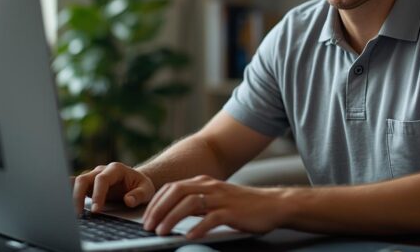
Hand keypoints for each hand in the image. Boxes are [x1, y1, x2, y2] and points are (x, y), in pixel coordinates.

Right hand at [72, 162, 155, 214]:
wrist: (137, 183)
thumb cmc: (141, 186)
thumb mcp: (147, 190)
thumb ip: (138, 195)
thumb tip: (128, 200)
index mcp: (116, 169)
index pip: (102, 179)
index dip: (97, 194)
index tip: (96, 210)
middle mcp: (102, 170)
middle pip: (84, 179)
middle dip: (79, 196)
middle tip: (80, 213)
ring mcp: (93, 177)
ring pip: (76, 182)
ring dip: (72, 197)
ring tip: (73, 213)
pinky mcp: (88, 185)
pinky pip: (75, 186)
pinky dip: (68, 192)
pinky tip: (63, 202)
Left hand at [142, 175, 284, 238]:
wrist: (273, 204)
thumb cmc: (242, 205)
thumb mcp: (216, 198)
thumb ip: (197, 202)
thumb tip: (171, 214)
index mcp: (204, 182)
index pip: (172, 187)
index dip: (156, 202)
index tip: (146, 218)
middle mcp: (210, 186)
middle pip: (176, 192)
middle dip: (158, 209)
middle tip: (148, 226)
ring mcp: (222, 198)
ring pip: (190, 204)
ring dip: (171, 218)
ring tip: (162, 232)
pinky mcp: (233, 211)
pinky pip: (211, 218)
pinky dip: (197, 228)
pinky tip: (189, 237)